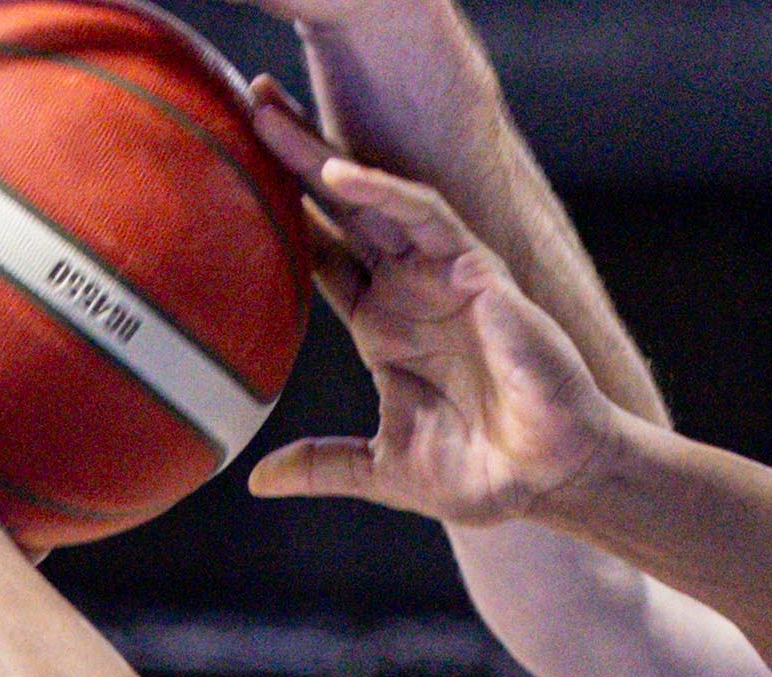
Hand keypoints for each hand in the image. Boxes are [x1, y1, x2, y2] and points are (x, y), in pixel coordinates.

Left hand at [240, 117, 628, 527]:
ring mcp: (441, 275)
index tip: (225, 174)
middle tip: (246, 100)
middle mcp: (409, 288)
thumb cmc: (481, 475)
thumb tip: (256, 480)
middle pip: (340, 205)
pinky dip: (384, 190)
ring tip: (270, 115)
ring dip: (322, 152)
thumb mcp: (383, 470)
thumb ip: (323, 465)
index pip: (322, 253)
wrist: (547, 480)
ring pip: (374, 194)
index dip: (281, 212)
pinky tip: (339, 174)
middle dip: (294, 153)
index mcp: (385, 326)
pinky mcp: (477, 270)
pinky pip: (427, 214)